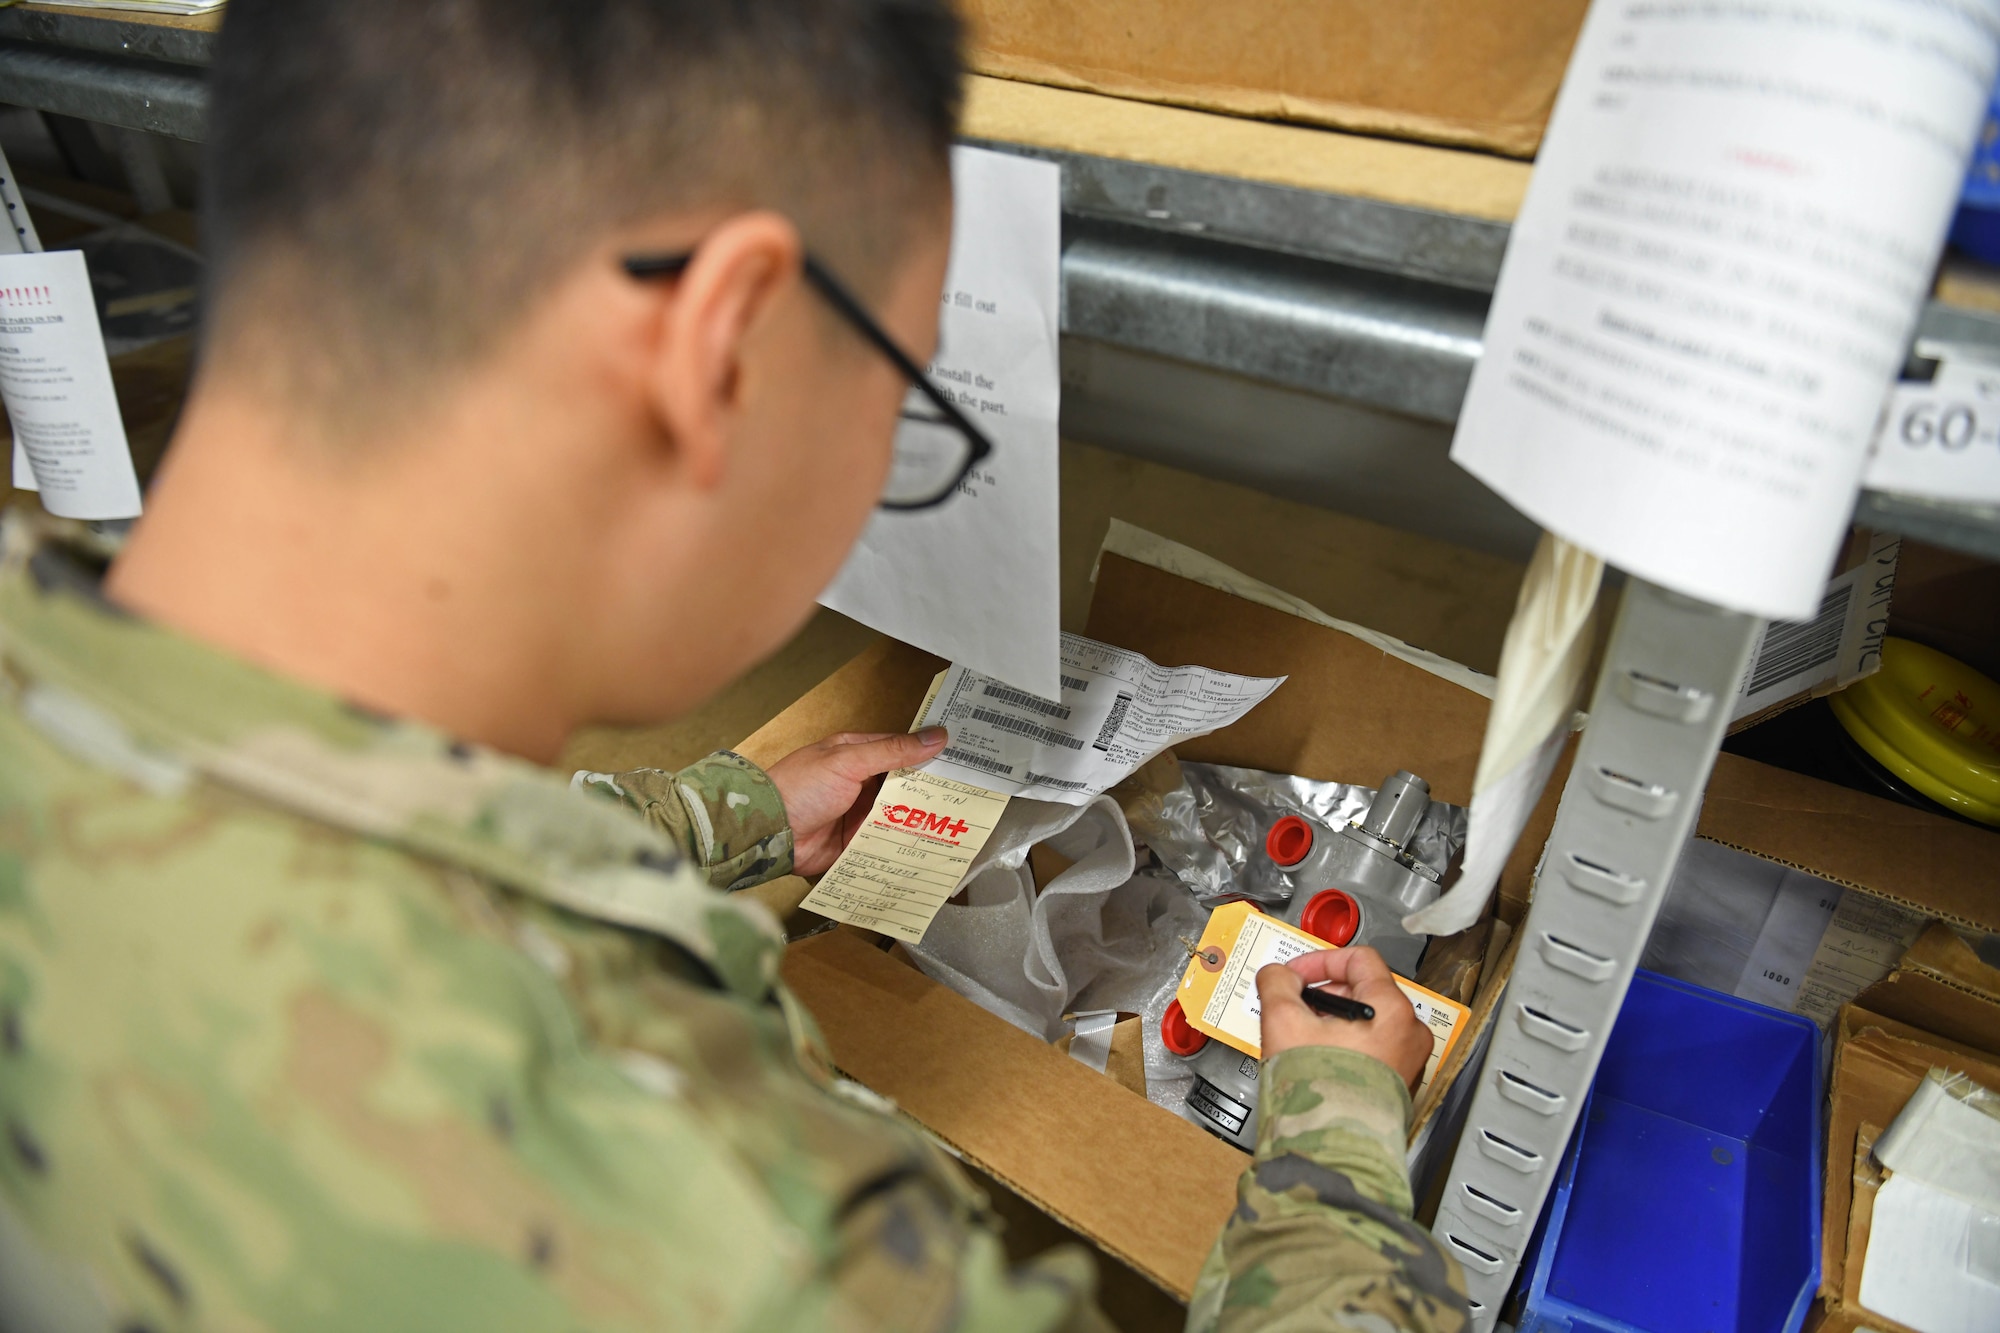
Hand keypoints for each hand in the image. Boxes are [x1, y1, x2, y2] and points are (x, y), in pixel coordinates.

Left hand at [764, 729, 948, 874]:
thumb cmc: (801, 788)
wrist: (769, 833)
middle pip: (904, 786)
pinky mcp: (855, 842)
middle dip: (931, 792)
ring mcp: (858, 814)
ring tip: (960, 825)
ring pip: (899, 816)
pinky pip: (885, 843)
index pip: (902, 750)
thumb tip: (935, 736)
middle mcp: (860, 784)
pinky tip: (930, 849)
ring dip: (920, 820)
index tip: (963, 759)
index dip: (930, 754)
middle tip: (970, 795)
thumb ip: (893, 751)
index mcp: (857, 755)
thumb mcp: (849, 762)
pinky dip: (903, 845)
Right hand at [1257, 946, 1431, 1092]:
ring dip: (1334, 1022)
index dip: (1320, 962)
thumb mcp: (1283, 1023)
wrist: (1334, 1152)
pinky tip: (1320, 1063)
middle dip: (1325, 996)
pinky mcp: (1399, 1086)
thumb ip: (1278, 985)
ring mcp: (1408, 1062)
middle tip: (1296, 1008)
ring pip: (1369, 1023)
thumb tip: (1278, 976)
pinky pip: (1374, 1051)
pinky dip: (1346, 1047)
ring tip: (1304, 1040)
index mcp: (1391, 1010)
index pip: (1359, 960)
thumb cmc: (1321, 1096)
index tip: (1296, 976)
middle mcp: (1409, 1034)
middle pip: (1366, 991)